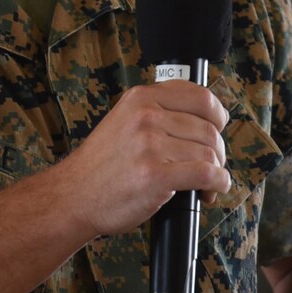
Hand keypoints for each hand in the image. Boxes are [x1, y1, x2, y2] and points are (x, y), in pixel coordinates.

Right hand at [52, 80, 230, 240]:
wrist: (73, 196)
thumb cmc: (102, 165)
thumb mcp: (124, 120)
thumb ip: (158, 112)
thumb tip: (205, 118)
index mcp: (141, 98)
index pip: (201, 96)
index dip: (217, 116)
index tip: (218, 129)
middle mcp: (146, 116)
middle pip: (209, 129)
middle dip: (217, 152)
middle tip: (211, 167)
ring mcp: (150, 145)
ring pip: (209, 153)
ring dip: (216, 171)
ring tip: (205, 185)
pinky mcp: (155, 175)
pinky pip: (206, 174)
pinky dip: (217, 184)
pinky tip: (211, 191)